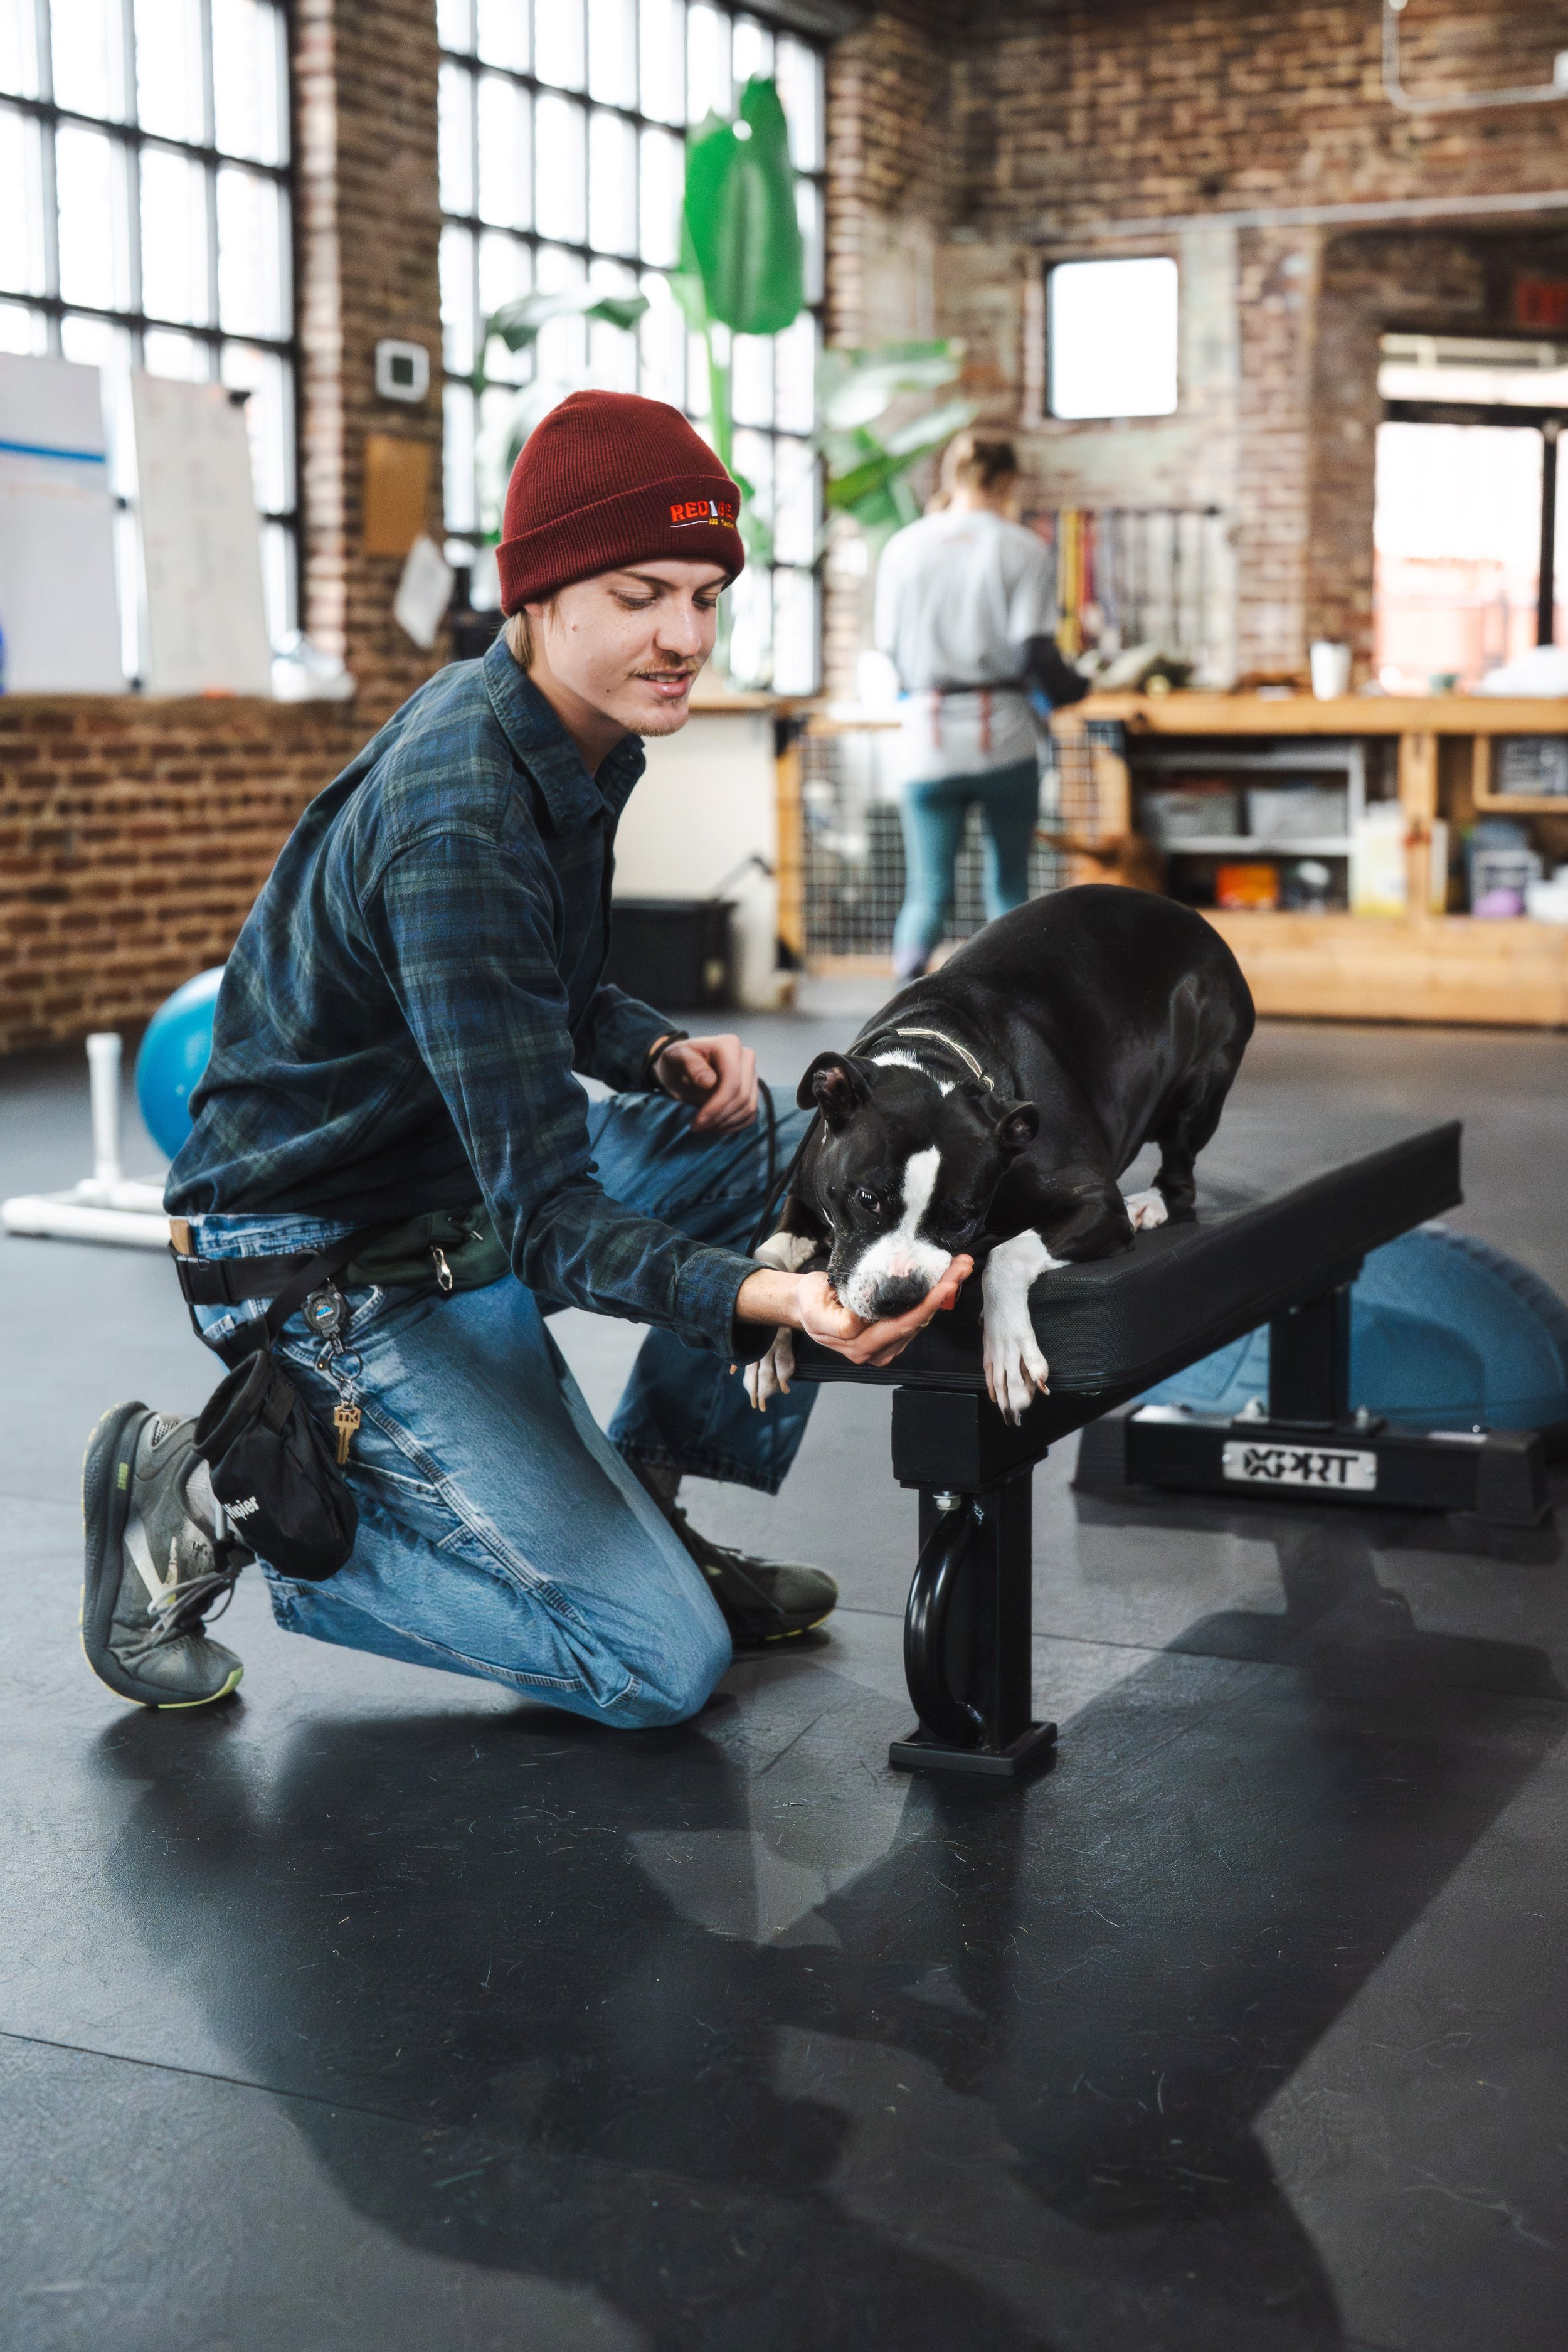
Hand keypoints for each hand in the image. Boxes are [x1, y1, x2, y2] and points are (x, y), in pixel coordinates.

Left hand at [654, 1033, 757, 1132]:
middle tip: (697, 1127)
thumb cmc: (677, 1061)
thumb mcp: (675, 1057)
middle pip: (742, 1096)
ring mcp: (752, 1074)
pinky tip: (715, 1126)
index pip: (732, 1082)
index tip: (697, 1122)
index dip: (717, 1106)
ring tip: (704, 1127)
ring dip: (726, 1123)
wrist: (681, 1066)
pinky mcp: (752, 1089)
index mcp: (729, 1045)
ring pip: (748, 1107)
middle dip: (719, 1117)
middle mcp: (746, 1057)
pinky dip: (734, 1125)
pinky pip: (751, 1114)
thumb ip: (690, 1065)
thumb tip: (709, 1081)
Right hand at [735, 1256, 973, 1369]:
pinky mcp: (891, 1336)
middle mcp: (878, 1351)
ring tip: (958, 1267)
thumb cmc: (810, 1303)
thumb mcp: (815, 1308)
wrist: (804, 1305)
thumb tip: (857, 1325)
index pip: (903, 1324)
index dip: (928, 1305)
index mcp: (861, 1346)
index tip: (946, 1284)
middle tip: (962, 1266)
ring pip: (921, 1320)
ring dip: (943, 1293)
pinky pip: (916, 1317)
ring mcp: (886, 1345)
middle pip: (919, 1321)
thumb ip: (835, 1321)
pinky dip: (932, 1298)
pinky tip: (943, 1279)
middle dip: (944, 1293)